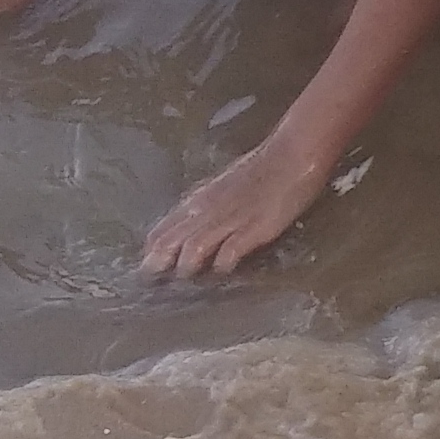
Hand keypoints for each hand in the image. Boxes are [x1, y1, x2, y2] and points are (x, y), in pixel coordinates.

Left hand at [143, 134, 336, 276]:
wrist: (292, 155)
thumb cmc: (262, 168)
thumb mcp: (224, 186)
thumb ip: (207, 206)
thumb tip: (192, 228)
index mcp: (197, 200)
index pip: (161, 231)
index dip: (150, 251)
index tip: (147, 269)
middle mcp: (206, 211)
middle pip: (170, 242)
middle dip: (157, 265)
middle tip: (152, 283)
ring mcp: (230, 221)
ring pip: (193, 249)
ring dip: (187, 268)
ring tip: (186, 282)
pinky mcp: (254, 229)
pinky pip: (229, 252)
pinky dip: (222, 266)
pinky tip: (223, 272)